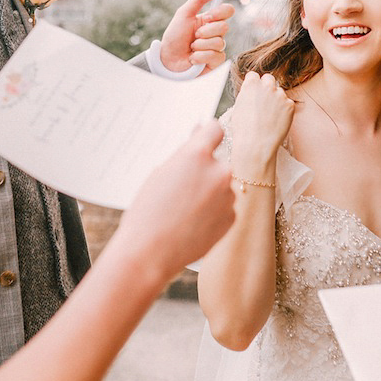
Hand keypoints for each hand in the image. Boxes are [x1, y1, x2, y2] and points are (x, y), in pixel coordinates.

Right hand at [116, 121, 234, 276]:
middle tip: (182, 189)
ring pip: (221, 186)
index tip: (203, 140)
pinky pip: (224, 206)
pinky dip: (213, 212)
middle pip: (217, 162)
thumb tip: (199, 134)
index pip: (215, 129)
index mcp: (197, 155)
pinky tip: (193, 223)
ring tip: (184, 211)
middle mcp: (219, 171)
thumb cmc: (148, 211)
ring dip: (209, 192)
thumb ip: (185, 154)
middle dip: (205, 171)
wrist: (150, 252)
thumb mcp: (161, 173)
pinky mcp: (232, 217)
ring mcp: (228, 196)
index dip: (207, 134)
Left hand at [159, 0, 234, 73]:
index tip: (207, 16)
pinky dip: (201, 56)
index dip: (220, 13)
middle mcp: (215, 33)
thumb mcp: (184, 14)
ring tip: (191, 48)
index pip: (227, 11)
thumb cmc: (174, 36)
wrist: (167, 59)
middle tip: (194, 35)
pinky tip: (193, 58)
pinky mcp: (215, 62)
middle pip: (225, 27)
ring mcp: (216, 47)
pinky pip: (216, 56)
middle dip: (206, 31)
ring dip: (200, 45)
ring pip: (219, 42)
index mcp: (210, 20)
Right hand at [231, 72, 294, 167]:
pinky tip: (277, 121)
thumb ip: (247, 95)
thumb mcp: (238, 107)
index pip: (254, 76)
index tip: (254, 92)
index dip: (253, 84)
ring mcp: (280, 95)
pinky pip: (288, 104)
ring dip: (276, 100)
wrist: (256, 144)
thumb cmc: (243, 130)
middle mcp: (266, 86)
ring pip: (279, 92)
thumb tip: (252, 93)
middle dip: (267, 87)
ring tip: (270, 116)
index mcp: (251, 85)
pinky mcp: (290, 105)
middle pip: (269, 79)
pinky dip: (284, 111)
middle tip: (264, 101)